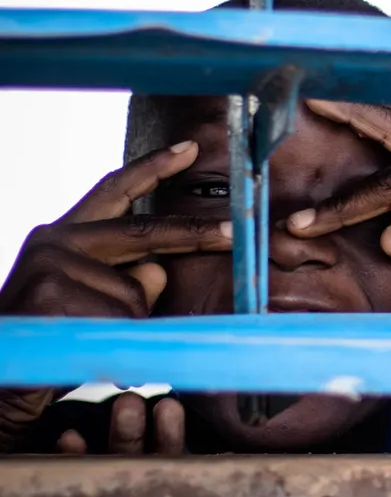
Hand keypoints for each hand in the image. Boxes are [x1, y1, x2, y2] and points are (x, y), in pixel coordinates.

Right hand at [0, 142, 230, 450]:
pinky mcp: (50, 291)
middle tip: (232, 232)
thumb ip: (130, 276)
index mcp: (66, 235)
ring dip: (130, 324)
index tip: (190, 149)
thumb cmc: (52, 335)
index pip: (114, 191)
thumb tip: (160, 268)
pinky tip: (84, 347)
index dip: (154, 167)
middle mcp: (55, 240)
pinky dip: (117, 339)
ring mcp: (50, 263)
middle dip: (193, 235)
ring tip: (90, 338)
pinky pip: (118, 316)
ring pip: (135, 292)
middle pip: (143, 233)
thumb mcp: (95, 297)